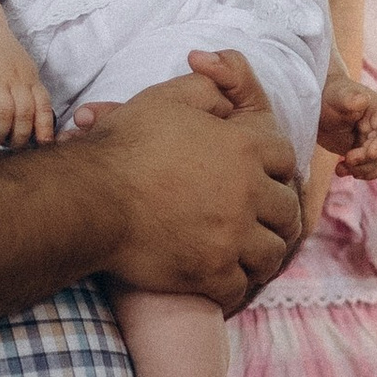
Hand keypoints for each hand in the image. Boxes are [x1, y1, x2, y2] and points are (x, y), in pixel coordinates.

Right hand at [0, 29, 54, 145]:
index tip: (42, 145)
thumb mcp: (23, 69)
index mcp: (30, 78)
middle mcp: (15, 80)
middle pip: (24, 115)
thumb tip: (38, 124)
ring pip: (3, 115)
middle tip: (11, 147)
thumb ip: (29, 92)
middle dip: (19, 138)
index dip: (45, 129)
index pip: (43, 107)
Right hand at [76, 59, 303, 310]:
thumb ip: (207, 90)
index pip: (285, 160)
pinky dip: (234, 286)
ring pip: (272, 253)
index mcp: (243, 148)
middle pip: (287, 209)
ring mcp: (231, 236)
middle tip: (265, 222)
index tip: (265, 179)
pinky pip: (240, 287)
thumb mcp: (166, 100)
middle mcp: (247, 192)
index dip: (275, 168)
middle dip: (278, 215)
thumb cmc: (123, 147)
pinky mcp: (210, 272)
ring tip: (249, 255)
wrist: (90, 198)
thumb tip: (228, 101)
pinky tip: (223, 281)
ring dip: (262, 254)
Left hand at [318, 69, 376, 181]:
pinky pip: (368, 169)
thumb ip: (350, 98)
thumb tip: (362, 100)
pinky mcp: (362, 154)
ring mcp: (372, 143)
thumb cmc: (331, 96)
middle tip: (348, 159)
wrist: (319, 106)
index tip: (370, 153)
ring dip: (361, 170)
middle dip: (366, 159)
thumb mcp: (338, 95)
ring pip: (376, 163)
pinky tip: (340, 170)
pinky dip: (357, 173)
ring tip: (341, 168)